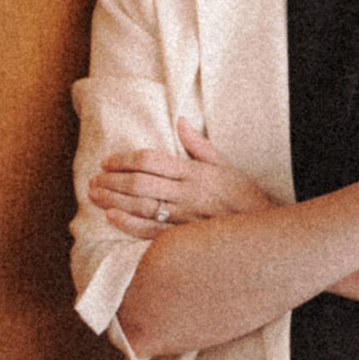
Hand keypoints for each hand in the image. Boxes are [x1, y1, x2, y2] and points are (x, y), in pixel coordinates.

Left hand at [90, 118, 275, 233]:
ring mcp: (185, 217)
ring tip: (95, 195)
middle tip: (94, 179)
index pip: (151, 160)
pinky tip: (112, 218)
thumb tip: (180, 121)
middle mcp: (187, 193)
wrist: (265, 233)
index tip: (108, 162)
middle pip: (140, 183)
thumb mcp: (226, 166)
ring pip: (141, 206)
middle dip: (112, 181)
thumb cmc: (245, 198)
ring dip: (114, 200)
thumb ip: (199, 145)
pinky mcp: (185, 239)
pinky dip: (130, 225)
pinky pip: (152, 232)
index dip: (124, 160)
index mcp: (195, 172)